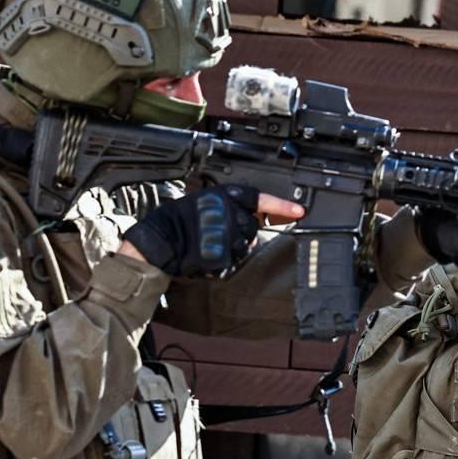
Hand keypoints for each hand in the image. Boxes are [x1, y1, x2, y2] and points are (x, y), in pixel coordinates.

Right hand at [120, 187, 304, 276]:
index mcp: (224, 197)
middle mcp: (229, 215)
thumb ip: (229, 207)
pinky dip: (222, 261)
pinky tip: (206, 254)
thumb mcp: (204, 202)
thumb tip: (253, 217)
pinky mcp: (223, 256)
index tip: (299, 212)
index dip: (281, 206)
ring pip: (245, 246)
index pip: (260, 199)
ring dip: (232, 248)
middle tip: (218, 232)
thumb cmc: (176, 220)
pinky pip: (232, 261)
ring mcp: (227, 236)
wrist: (158, 240)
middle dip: (241, 233)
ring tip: (208, 242)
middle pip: (253, 228)